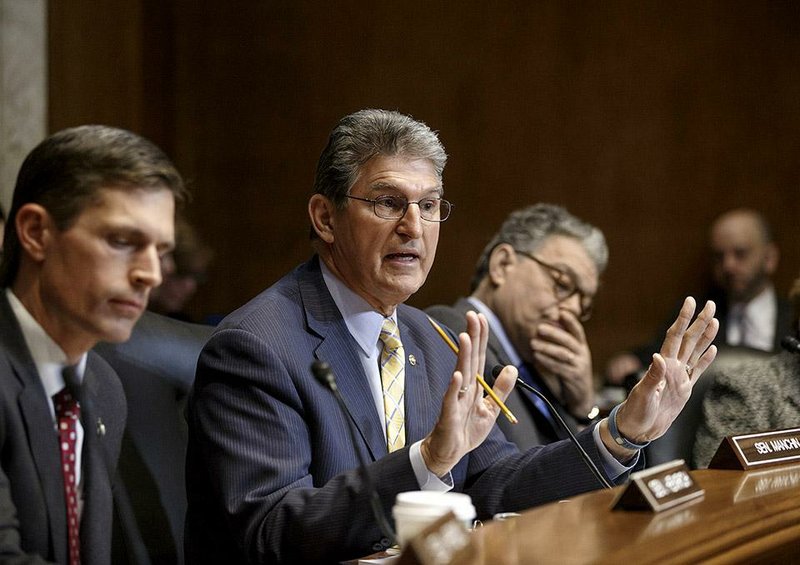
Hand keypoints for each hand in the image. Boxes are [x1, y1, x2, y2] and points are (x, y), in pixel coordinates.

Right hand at [421, 311, 516, 475]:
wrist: (448, 452)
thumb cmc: (467, 430)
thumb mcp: (491, 409)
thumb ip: (501, 389)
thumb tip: (511, 367)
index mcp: (474, 386)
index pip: (480, 357)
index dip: (481, 337)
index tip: (481, 317)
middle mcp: (463, 388)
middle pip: (470, 359)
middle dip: (472, 337)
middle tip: (472, 315)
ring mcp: (455, 399)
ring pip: (461, 374)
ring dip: (463, 355)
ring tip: (465, 337)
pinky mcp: (449, 415)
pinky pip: (451, 399)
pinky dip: (454, 387)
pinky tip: (457, 375)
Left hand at [531, 310, 594, 417]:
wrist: (581, 395)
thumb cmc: (572, 371)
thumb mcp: (571, 355)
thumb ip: (563, 343)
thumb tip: (547, 326)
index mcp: (581, 346)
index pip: (577, 330)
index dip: (570, 320)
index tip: (561, 311)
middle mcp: (582, 354)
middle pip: (569, 340)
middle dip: (554, 333)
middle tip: (539, 327)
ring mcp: (579, 366)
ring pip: (563, 354)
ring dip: (547, 347)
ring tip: (533, 343)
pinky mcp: (574, 377)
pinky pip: (559, 367)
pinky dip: (547, 361)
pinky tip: (537, 357)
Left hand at [600, 297, 718, 459]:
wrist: (638, 429)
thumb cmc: (635, 412)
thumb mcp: (643, 395)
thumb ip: (653, 377)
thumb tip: (658, 357)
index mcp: (662, 366)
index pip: (675, 336)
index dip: (683, 319)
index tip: (690, 301)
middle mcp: (671, 367)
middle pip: (689, 339)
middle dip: (699, 321)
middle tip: (711, 303)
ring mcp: (679, 377)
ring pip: (695, 352)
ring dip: (705, 336)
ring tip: (714, 320)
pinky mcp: (684, 390)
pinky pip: (697, 371)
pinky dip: (705, 360)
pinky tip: (712, 349)